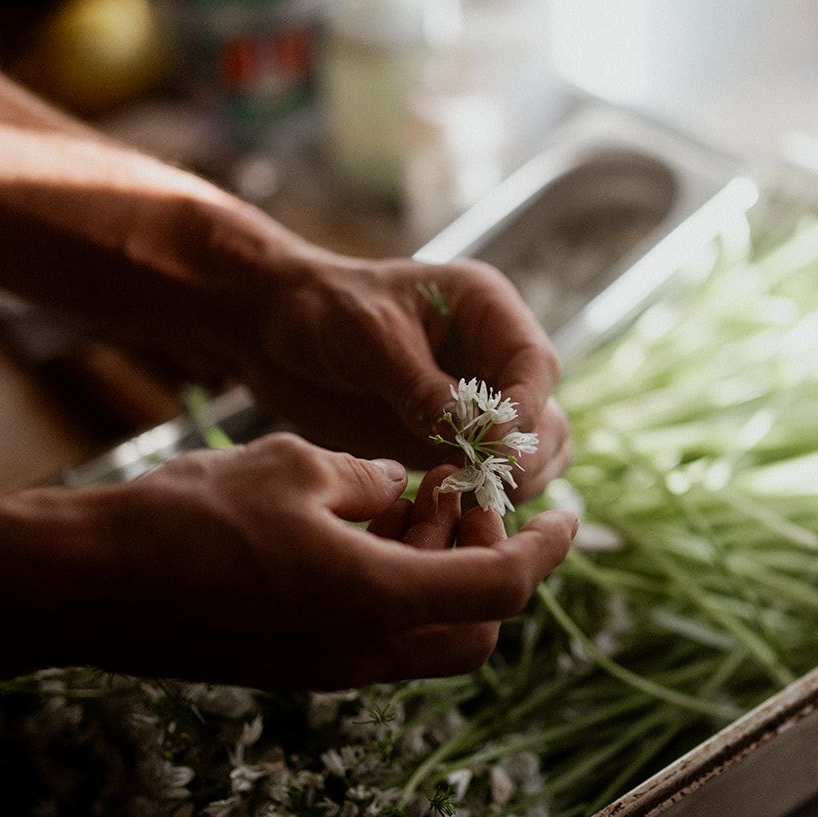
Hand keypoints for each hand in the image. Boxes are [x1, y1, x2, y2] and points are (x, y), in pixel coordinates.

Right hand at [72, 434, 576, 689]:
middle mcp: (364, 650)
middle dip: (493, 562)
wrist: (87, 584)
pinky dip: (397, 586)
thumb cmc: (187, 517)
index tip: (565, 513)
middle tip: (466, 499)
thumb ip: (372, 477)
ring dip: (442, 573)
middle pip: (478, 626)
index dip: (545, 549)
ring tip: (412, 499)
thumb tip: (401, 484)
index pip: (504, 588)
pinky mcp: (297, 663)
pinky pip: (380, 635)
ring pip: (429, 635)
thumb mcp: (298, 466)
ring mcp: (328, 666)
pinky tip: (363, 523)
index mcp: (378, 599)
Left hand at [239, 253, 571, 500]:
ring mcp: (476, 403)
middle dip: (524, 453)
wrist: (272, 328)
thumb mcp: (371, 339)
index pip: (533, 363)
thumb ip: (425, 388)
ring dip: (509, 481)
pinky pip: (488, 476)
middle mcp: (492, 356)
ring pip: (529, 454)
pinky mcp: (450, 441)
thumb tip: (481, 436)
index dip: (527, 408)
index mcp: (486, 310)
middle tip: (485, 485)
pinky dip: (480, 495)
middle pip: (544, 416)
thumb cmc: (321, 310)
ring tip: (467, 499)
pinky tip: (447, 506)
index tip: (502, 448)